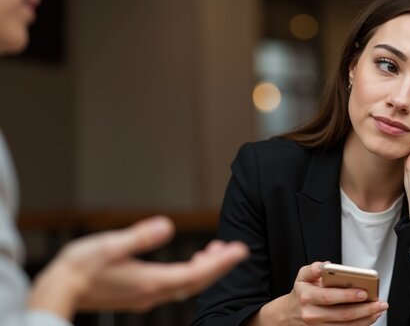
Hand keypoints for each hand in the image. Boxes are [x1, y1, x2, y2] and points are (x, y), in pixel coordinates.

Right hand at [29, 216, 248, 319]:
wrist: (57, 293)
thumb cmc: (79, 268)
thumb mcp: (109, 246)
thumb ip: (139, 236)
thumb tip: (167, 225)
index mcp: (152, 281)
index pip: (197, 273)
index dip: (222, 262)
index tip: (241, 250)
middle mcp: (153, 292)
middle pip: (196, 282)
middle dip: (219, 266)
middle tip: (237, 249)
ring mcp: (146, 296)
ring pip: (185, 285)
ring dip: (204, 269)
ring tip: (216, 250)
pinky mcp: (138, 294)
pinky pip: (173, 286)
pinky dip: (188, 273)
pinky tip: (188, 262)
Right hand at [253, 262, 387, 324]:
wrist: (289, 314)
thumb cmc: (302, 292)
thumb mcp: (302, 276)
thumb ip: (313, 268)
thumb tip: (326, 265)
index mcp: (307, 297)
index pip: (330, 297)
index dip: (348, 296)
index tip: (364, 292)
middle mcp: (312, 315)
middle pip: (342, 315)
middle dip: (364, 309)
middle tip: (380, 303)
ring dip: (366, 319)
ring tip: (378, 310)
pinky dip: (360, 325)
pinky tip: (370, 318)